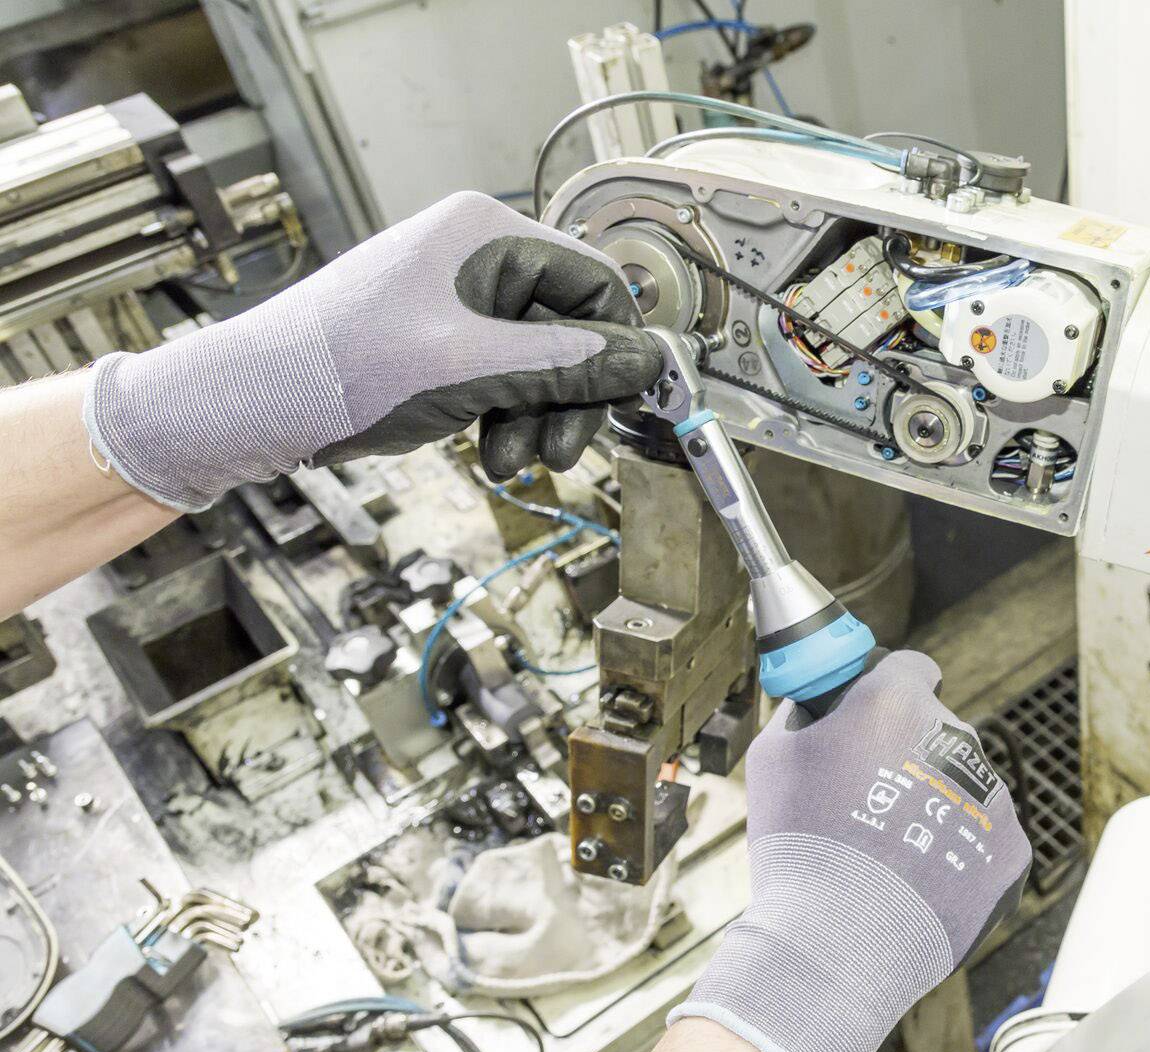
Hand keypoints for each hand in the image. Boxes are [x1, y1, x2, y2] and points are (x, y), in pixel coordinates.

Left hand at [83, 191, 663, 510]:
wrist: (246, 405)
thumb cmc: (337, 370)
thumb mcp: (471, 371)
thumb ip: (567, 364)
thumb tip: (646, 361)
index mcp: (484, 235)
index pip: (594, 282)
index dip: (618, 348)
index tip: (628, 404)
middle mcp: (473, 254)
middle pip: (568, 326)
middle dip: (570, 394)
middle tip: (562, 451)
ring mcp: (453, 296)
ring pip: (536, 358)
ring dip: (536, 415)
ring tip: (512, 461)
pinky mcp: (435, 337)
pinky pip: (500, 372)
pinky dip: (504, 414)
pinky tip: (490, 451)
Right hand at [672, 651, 1031, 1051]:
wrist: (838, 943)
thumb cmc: (798, 848)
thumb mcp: (772, 759)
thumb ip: (802, 713)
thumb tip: (817, 705)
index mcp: (896, 703)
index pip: (910, 669)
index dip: (887, 690)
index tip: (875, 715)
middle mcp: (955, 739)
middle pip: (937, 733)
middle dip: (908, 756)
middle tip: (868, 804)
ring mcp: (991, 795)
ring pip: (963, 788)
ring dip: (935, 807)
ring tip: (889, 857)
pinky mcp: (1011, 848)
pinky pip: (986, 838)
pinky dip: (959, 855)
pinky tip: (919, 881)